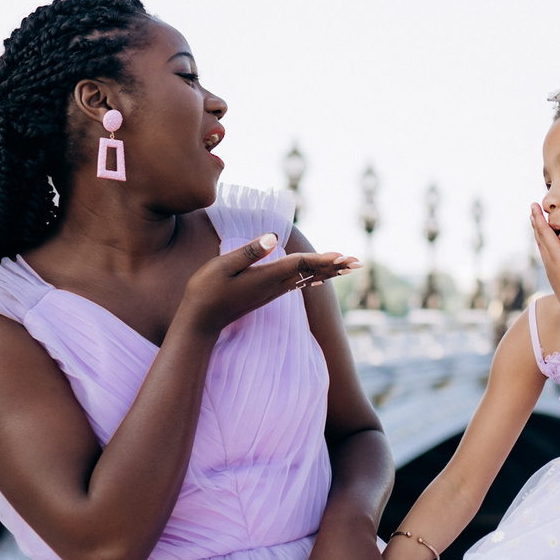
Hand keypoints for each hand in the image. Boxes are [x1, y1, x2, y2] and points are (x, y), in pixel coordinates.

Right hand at [179, 235, 356, 337]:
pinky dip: (312, 278)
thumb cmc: (206, 291)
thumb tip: (276, 238)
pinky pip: (297, 285)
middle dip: (334, 266)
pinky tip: (320, 279)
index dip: (322, 258)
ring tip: (347, 267)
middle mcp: (274, 287)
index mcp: (266, 277)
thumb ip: (250, 252)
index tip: (343, 255)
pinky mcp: (267, 295)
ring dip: (328, 272)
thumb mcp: (223, 266)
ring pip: (307, 280)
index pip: (300, 264)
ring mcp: (271, 292)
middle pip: (310, 273)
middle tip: (359, 262)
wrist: (200, 321)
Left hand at [530, 204, 559, 310]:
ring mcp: (550, 269)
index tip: (533, 205)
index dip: (538, 218)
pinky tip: (546, 245)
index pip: (544, 232)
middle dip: (536, 222)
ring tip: (536, 223)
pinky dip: (543, 243)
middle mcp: (549, 261)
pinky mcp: (553, 275)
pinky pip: (545, 254)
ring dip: (538, 233)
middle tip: (532, 209)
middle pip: (539, 238)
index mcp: (555, 255)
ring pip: (541, 246)